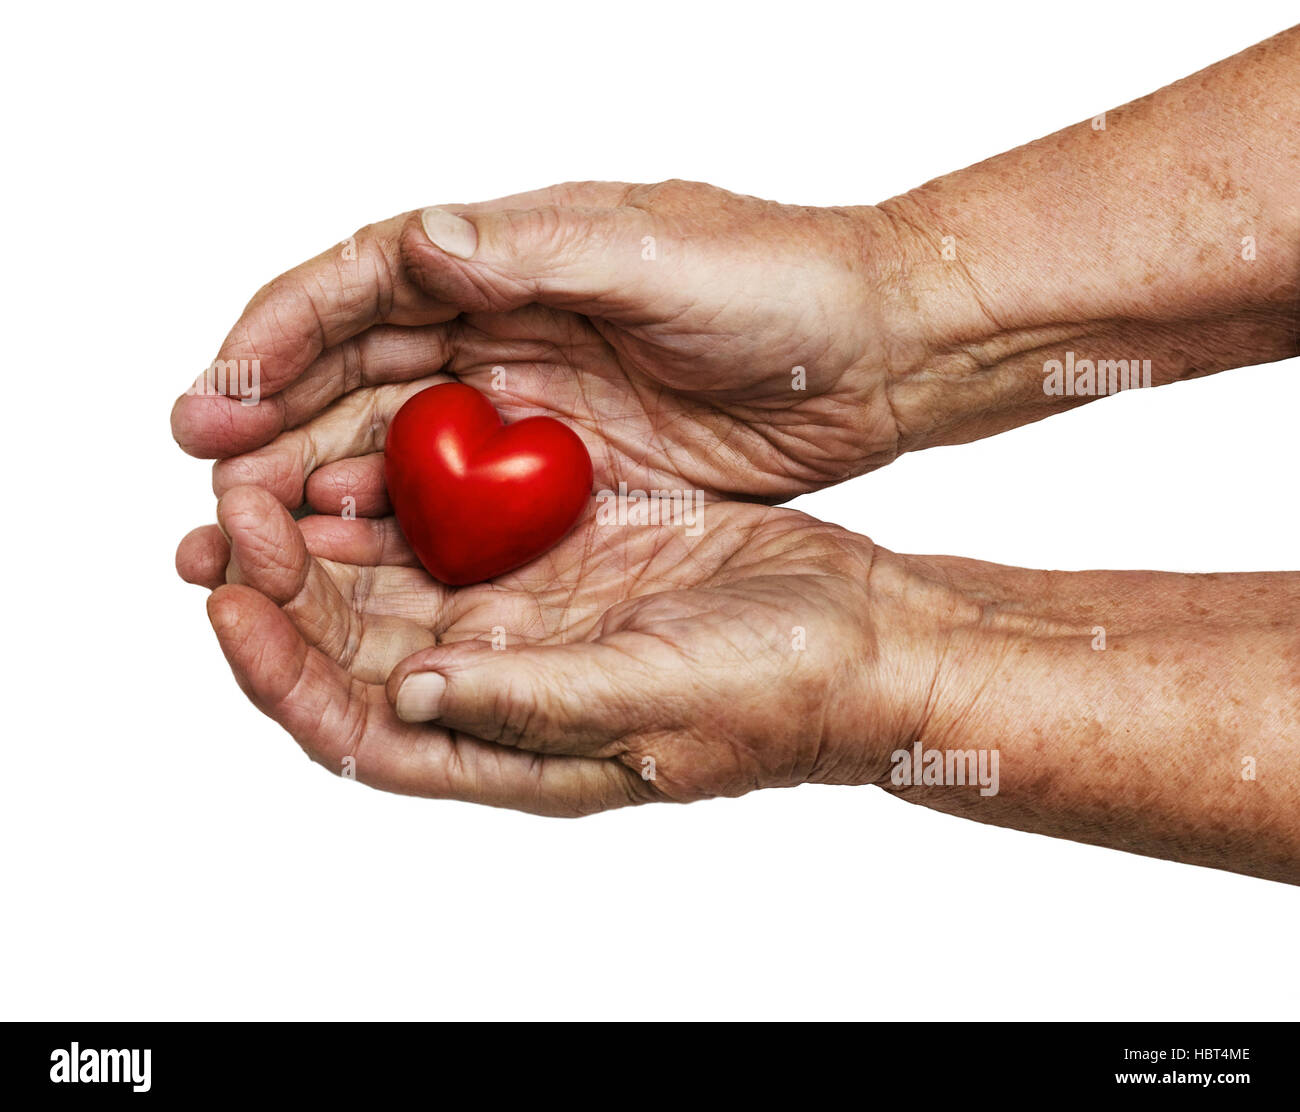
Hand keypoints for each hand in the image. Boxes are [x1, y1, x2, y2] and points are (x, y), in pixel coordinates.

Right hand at [170, 180, 955, 505]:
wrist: (875, 354)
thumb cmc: (785, 289)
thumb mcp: (661, 260)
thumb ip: (538, 254)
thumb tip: (418, 236)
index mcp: (511, 258)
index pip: (364, 286)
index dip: (280, 336)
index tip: (217, 393)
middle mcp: (503, 327)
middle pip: (355, 374)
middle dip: (272, 424)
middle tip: (207, 486)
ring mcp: (528, 404)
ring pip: (392, 443)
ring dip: (316, 485)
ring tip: (247, 535)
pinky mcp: (563, 472)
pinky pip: (456, 502)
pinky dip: (396, 529)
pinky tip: (349, 561)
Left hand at [176, 485, 938, 813]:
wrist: (864, 631)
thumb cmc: (780, 689)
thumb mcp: (655, 698)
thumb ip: (530, 703)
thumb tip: (409, 697)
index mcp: (511, 743)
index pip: (358, 730)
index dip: (280, 674)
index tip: (229, 604)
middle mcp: (505, 680)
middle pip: (352, 649)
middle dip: (278, 591)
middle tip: (226, 517)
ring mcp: (534, 612)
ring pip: (394, 579)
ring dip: (328, 536)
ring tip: (271, 475)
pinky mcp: (566, 551)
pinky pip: (463, 522)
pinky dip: (411, 491)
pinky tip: (379, 447)